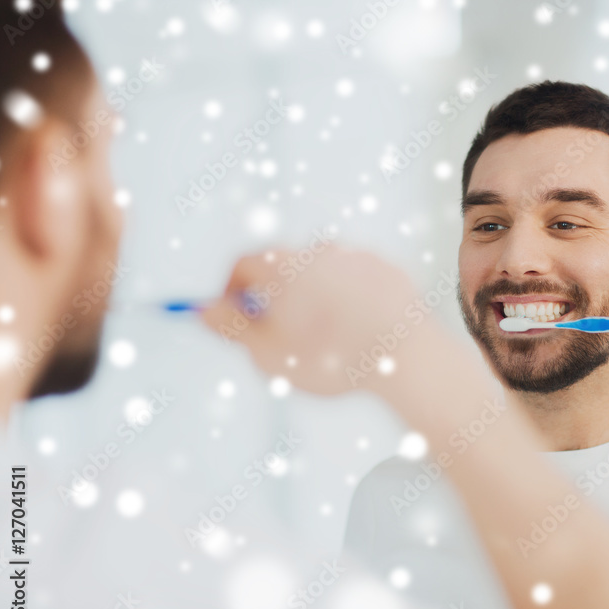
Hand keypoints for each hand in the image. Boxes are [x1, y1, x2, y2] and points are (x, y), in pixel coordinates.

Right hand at [200, 245, 424, 396]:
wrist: (404, 354)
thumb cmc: (331, 358)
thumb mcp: (268, 353)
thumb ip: (231, 328)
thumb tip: (205, 310)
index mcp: (281, 266)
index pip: (242, 265)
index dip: (231, 291)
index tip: (236, 317)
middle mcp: (317, 250)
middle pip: (283, 267)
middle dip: (276, 298)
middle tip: (283, 336)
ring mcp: (356, 256)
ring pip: (322, 274)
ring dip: (316, 297)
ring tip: (328, 339)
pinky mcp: (387, 269)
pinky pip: (357, 281)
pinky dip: (351, 300)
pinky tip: (359, 331)